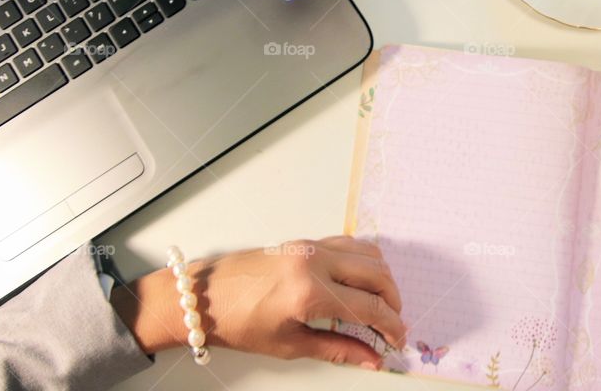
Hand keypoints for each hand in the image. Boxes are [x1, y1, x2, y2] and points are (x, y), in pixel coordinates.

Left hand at [111, 236, 406, 367]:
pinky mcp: (306, 241)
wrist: (203, 295)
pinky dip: (365, 261)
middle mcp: (316, 263)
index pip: (368, 308)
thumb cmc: (238, 323)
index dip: (391, 326)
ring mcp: (312, 247)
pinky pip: (350, 244)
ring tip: (380, 304)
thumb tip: (372, 359)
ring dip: (383, 279)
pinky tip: (361, 281)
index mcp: (309, 293)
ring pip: (369, 254)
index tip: (397, 341)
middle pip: (378, 275)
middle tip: (393, 324)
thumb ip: (338, 349)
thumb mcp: (289, 344)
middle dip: (393, 302)